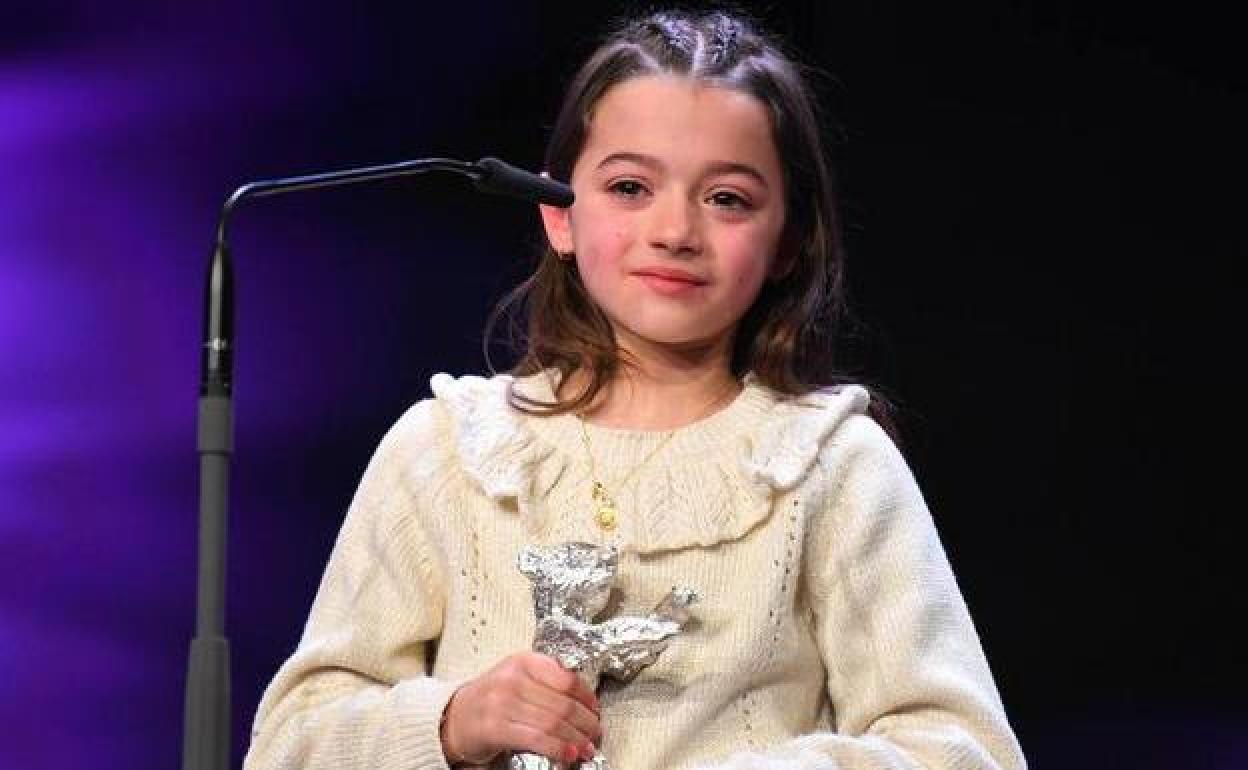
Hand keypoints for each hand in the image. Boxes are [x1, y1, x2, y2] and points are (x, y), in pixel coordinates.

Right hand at [440, 652, 600, 766]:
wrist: (454, 716)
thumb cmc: (491, 698)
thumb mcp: (517, 677)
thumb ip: (547, 681)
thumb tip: (585, 701)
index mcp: (523, 662)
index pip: (567, 679)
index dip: (587, 698)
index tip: (595, 710)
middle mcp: (513, 679)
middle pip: (563, 704)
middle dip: (586, 723)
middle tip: (595, 733)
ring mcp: (502, 703)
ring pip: (553, 722)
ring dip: (576, 739)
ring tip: (586, 747)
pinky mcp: (496, 728)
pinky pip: (537, 739)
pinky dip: (558, 748)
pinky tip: (568, 754)